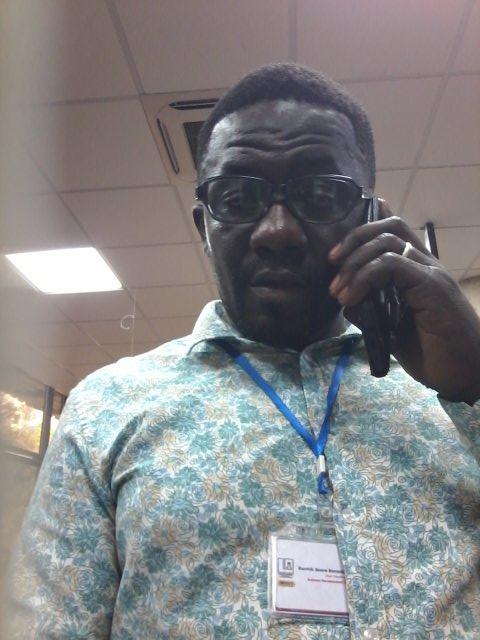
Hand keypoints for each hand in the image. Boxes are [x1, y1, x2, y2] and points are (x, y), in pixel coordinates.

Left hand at [328, 200, 479, 404]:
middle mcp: (426, 264)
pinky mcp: (431, 285)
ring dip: (355, 261)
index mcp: (418, 270)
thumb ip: (371, 310)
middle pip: (389, 227)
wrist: (465, 374)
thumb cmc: (433, 354)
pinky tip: (352, 297)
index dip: (363, 233)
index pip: (393, 232)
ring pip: (388, 242)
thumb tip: (346, 301)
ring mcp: (430, 272)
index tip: (336, 255)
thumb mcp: (391, 329)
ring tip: (338, 289)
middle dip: (354, 240)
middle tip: (332, 263)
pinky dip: (365, 276)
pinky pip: (392, 264)